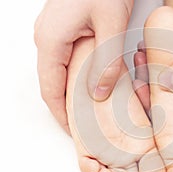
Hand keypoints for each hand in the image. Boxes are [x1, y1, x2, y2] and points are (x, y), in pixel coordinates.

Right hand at [34, 0, 133, 132]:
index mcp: (51, 41)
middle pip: (52, 83)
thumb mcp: (111, 25)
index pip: (50, 90)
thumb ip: (106, 61)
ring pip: (60, 73)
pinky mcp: (65, 29)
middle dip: (67, 106)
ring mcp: (54, 33)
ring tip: (91, 109)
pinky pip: (67, 61)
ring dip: (73, 92)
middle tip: (85, 124)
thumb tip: (99, 93)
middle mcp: (47, 38)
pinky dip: (77, 76)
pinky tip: (93, 83)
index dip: (61, 114)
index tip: (74, 131)